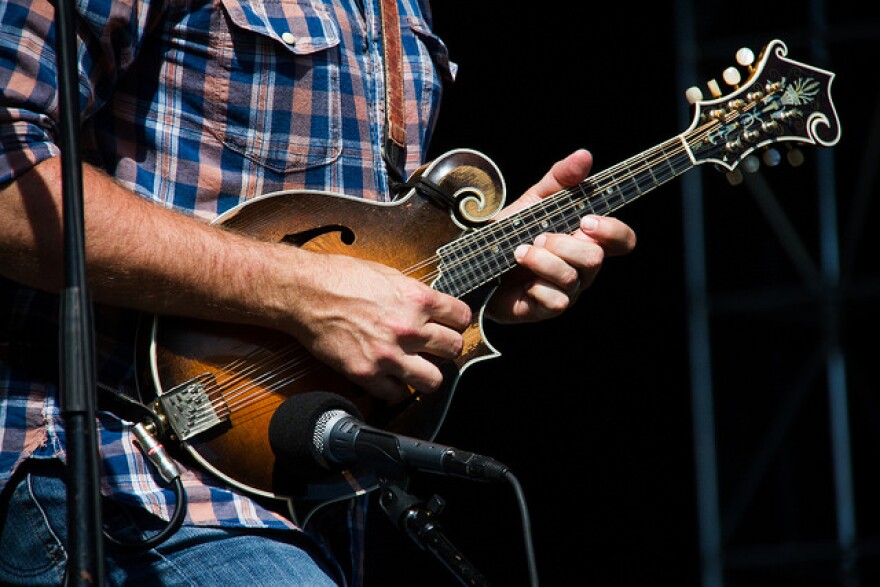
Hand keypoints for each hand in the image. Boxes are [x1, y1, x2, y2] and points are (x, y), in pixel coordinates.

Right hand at [288, 252, 471, 401]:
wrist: (306, 293)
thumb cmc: (340, 277)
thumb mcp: (387, 274)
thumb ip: (412, 293)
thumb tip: (429, 305)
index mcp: (417, 299)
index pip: (461, 317)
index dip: (457, 322)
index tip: (450, 326)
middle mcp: (409, 328)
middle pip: (454, 349)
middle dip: (447, 349)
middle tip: (435, 349)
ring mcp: (389, 354)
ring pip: (434, 380)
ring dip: (427, 375)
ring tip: (418, 369)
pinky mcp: (367, 373)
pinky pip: (396, 394)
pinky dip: (394, 388)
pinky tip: (388, 378)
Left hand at [487, 149, 635, 322]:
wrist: (478, 260)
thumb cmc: (514, 230)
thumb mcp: (535, 199)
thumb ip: (560, 179)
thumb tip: (584, 155)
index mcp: (588, 240)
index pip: (623, 240)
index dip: (612, 231)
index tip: (585, 221)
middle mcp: (583, 267)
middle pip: (595, 258)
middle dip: (563, 244)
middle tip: (537, 237)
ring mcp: (568, 290)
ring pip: (572, 278)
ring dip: (542, 261)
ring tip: (519, 252)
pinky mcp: (548, 308)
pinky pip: (555, 300)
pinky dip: (536, 285)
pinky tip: (520, 279)